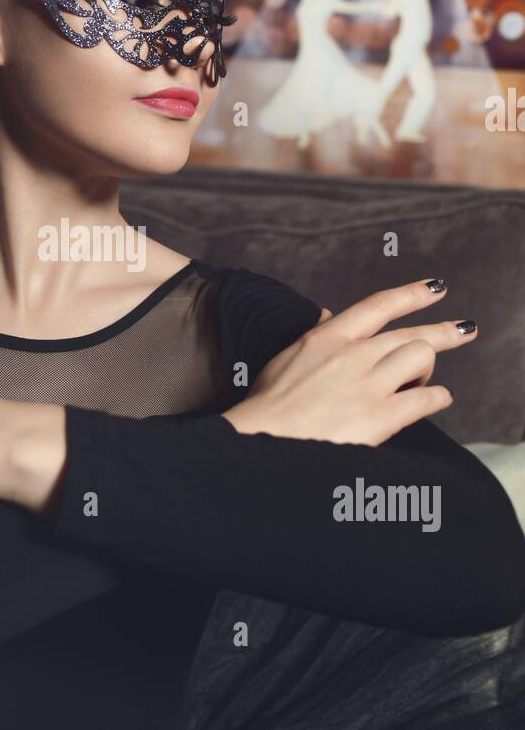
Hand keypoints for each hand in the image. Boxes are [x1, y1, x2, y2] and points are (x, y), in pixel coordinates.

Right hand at [223, 278, 475, 446]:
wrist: (263, 441)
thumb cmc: (268, 405)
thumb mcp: (288, 358)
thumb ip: (316, 336)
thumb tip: (328, 315)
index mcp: (330, 338)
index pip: (380, 305)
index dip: (413, 294)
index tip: (436, 288)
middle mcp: (354, 355)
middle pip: (412, 333)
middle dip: (445, 331)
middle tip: (466, 329)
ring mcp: (369, 385)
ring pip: (422, 359)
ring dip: (428, 371)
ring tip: (422, 382)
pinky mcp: (381, 417)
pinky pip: (427, 399)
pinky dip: (437, 398)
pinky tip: (436, 400)